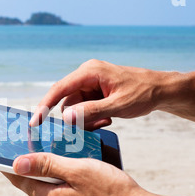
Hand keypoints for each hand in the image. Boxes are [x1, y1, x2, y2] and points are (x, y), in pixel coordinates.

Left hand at [2, 152, 149, 195]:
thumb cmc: (111, 191)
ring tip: (52, 152)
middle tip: (27, 145)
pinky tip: (72, 166)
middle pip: (35, 183)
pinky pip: (64, 191)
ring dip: (49, 169)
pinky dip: (63, 177)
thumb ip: (47, 165)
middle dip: (31, 164)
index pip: (20, 181)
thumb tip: (18, 163)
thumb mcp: (77, 171)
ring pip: (51, 185)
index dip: (8, 165)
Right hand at [29, 59, 171, 129]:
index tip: (34, 122)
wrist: (160, 90)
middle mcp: (86, 75)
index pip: (59, 89)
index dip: (44, 106)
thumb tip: (66, 118)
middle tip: (99, 123)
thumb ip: (91, 112)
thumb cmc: (143, 93)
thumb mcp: (118, 105)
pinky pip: (83, 108)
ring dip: (86, 119)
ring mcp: (89, 83)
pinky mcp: (94, 91)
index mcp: (90, 72)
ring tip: (107, 119)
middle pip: (67, 101)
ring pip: (74, 107)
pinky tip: (108, 117)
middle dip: (76, 117)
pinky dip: (91, 117)